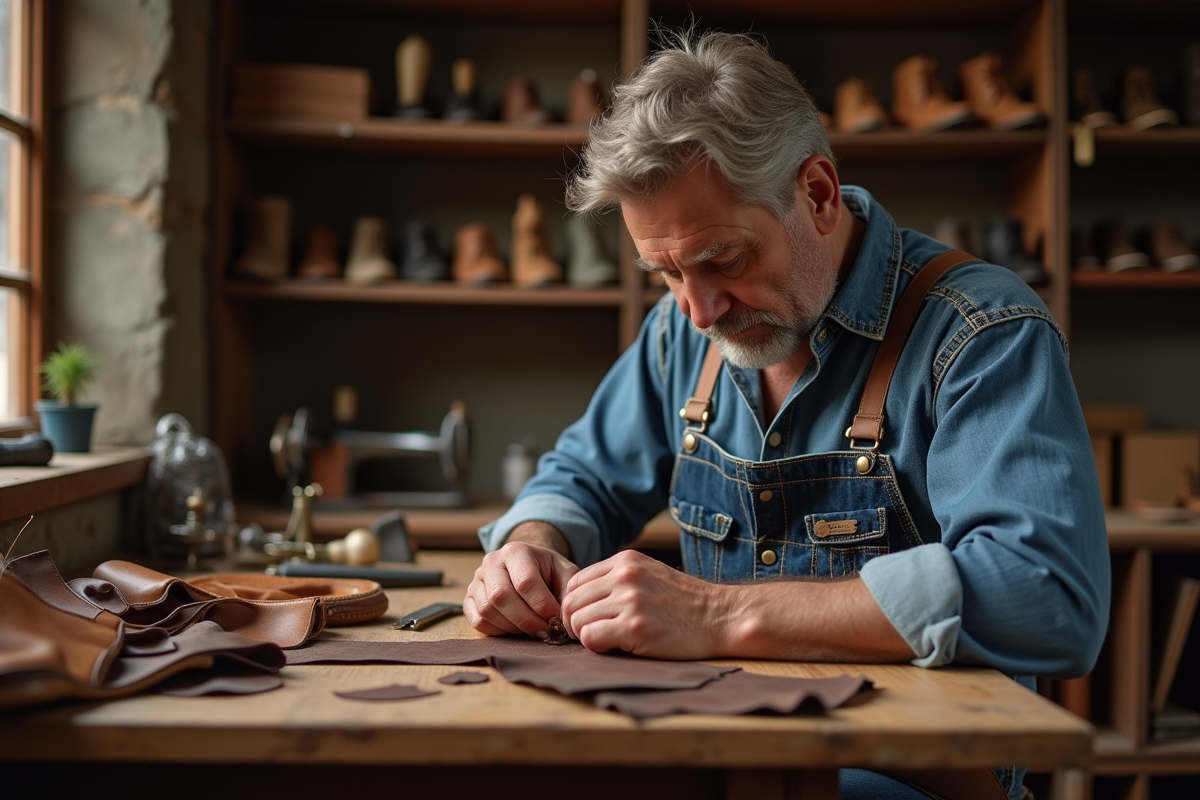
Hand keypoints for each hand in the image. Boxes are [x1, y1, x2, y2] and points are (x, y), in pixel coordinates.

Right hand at [464, 539, 577, 638]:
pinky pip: (477, 621)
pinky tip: (515, 628)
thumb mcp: (565, 573)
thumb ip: (569, 592)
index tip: (556, 619)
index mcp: (516, 551)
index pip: (525, 581)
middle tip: (545, 631)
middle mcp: (491, 561)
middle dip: (526, 620)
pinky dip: (497, 631)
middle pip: (501, 596)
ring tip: (532, 628)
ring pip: (487, 610)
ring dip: (512, 627)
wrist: (527, 566)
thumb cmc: (548, 572)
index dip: (542, 605)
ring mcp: (477, 580)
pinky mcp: (469, 598)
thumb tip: (564, 620)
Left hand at [560, 550, 731, 658]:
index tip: (588, 619)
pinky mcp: (635, 627)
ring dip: (586, 636)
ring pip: (578, 621)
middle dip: (574, 623)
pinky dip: (596, 646)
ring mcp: (630, 601)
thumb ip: (618, 578)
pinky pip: (591, 637)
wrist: (721, 616)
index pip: (574, 582)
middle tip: (591, 636)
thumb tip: (581, 598)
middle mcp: (624, 576)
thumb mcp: (650, 573)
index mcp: (625, 560)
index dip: (575, 605)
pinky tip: (616, 647)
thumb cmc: (685, 603)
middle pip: (570, 602)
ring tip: (608, 641)